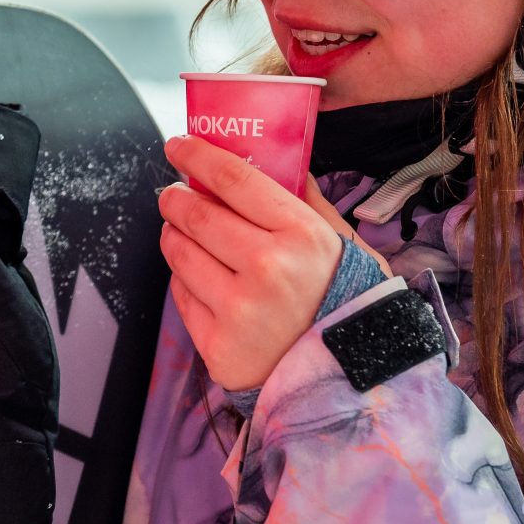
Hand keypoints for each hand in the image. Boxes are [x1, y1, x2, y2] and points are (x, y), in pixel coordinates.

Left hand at [158, 135, 386, 392]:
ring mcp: (238, 310)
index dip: (199, 156)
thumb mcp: (343, 243)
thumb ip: (308, 200)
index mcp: (302, 236)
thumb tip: (277, 160)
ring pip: (180, 253)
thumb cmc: (348, 301)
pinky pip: (182, 296)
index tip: (179, 146)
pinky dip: (185, 279)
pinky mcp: (217, 345)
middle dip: (176, 198)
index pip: (234, 180)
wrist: (349, 378)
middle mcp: (267, 270)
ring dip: (174, 235)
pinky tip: (201, 275)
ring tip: (184, 232)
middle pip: (197, 215)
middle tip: (174, 193)